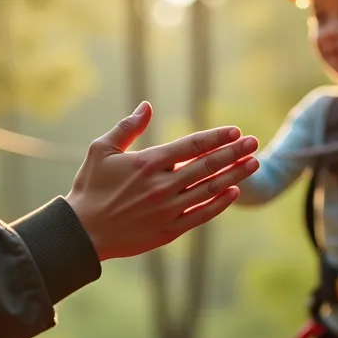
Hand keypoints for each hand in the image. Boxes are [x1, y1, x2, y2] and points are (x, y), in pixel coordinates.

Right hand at [65, 101, 258, 260]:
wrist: (83, 231)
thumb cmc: (90, 188)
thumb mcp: (102, 149)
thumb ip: (128, 127)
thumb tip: (146, 106)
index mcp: (149, 162)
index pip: (192, 145)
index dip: (217, 137)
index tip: (235, 131)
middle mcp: (163, 185)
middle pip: (208, 165)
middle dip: (234, 152)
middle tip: (254, 143)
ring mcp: (168, 209)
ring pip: (210, 189)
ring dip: (235, 175)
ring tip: (254, 164)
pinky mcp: (169, 230)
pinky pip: (202, 215)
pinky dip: (220, 203)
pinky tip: (235, 192)